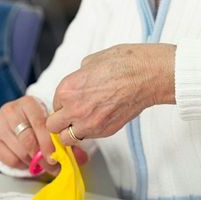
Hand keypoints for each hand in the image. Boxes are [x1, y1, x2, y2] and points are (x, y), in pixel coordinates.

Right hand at [0, 96, 88, 172]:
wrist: (13, 120)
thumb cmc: (34, 124)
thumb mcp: (49, 127)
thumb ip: (65, 141)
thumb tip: (80, 158)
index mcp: (28, 103)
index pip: (40, 123)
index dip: (49, 144)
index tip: (56, 158)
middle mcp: (10, 110)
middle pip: (28, 139)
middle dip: (42, 158)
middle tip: (52, 167)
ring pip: (19, 150)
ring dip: (32, 163)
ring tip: (41, 166)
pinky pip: (8, 158)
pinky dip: (21, 165)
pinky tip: (27, 162)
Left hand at [46, 43, 175, 145]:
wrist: (146, 76)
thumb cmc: (123, 64)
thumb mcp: (91, 61)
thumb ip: (79, 75)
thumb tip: (80, 79)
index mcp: (67, 89)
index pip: (54, 104)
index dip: (63, 102)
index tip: (71, 101)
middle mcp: (74, 109)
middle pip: (54, 126)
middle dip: (61, 121)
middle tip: (70, 116)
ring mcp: (89, 124)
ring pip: (67, 138)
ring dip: (72, 131)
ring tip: (83, 122)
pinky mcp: (104, 132)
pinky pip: (88, 138)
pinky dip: (90, 132)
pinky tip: (99, 120)